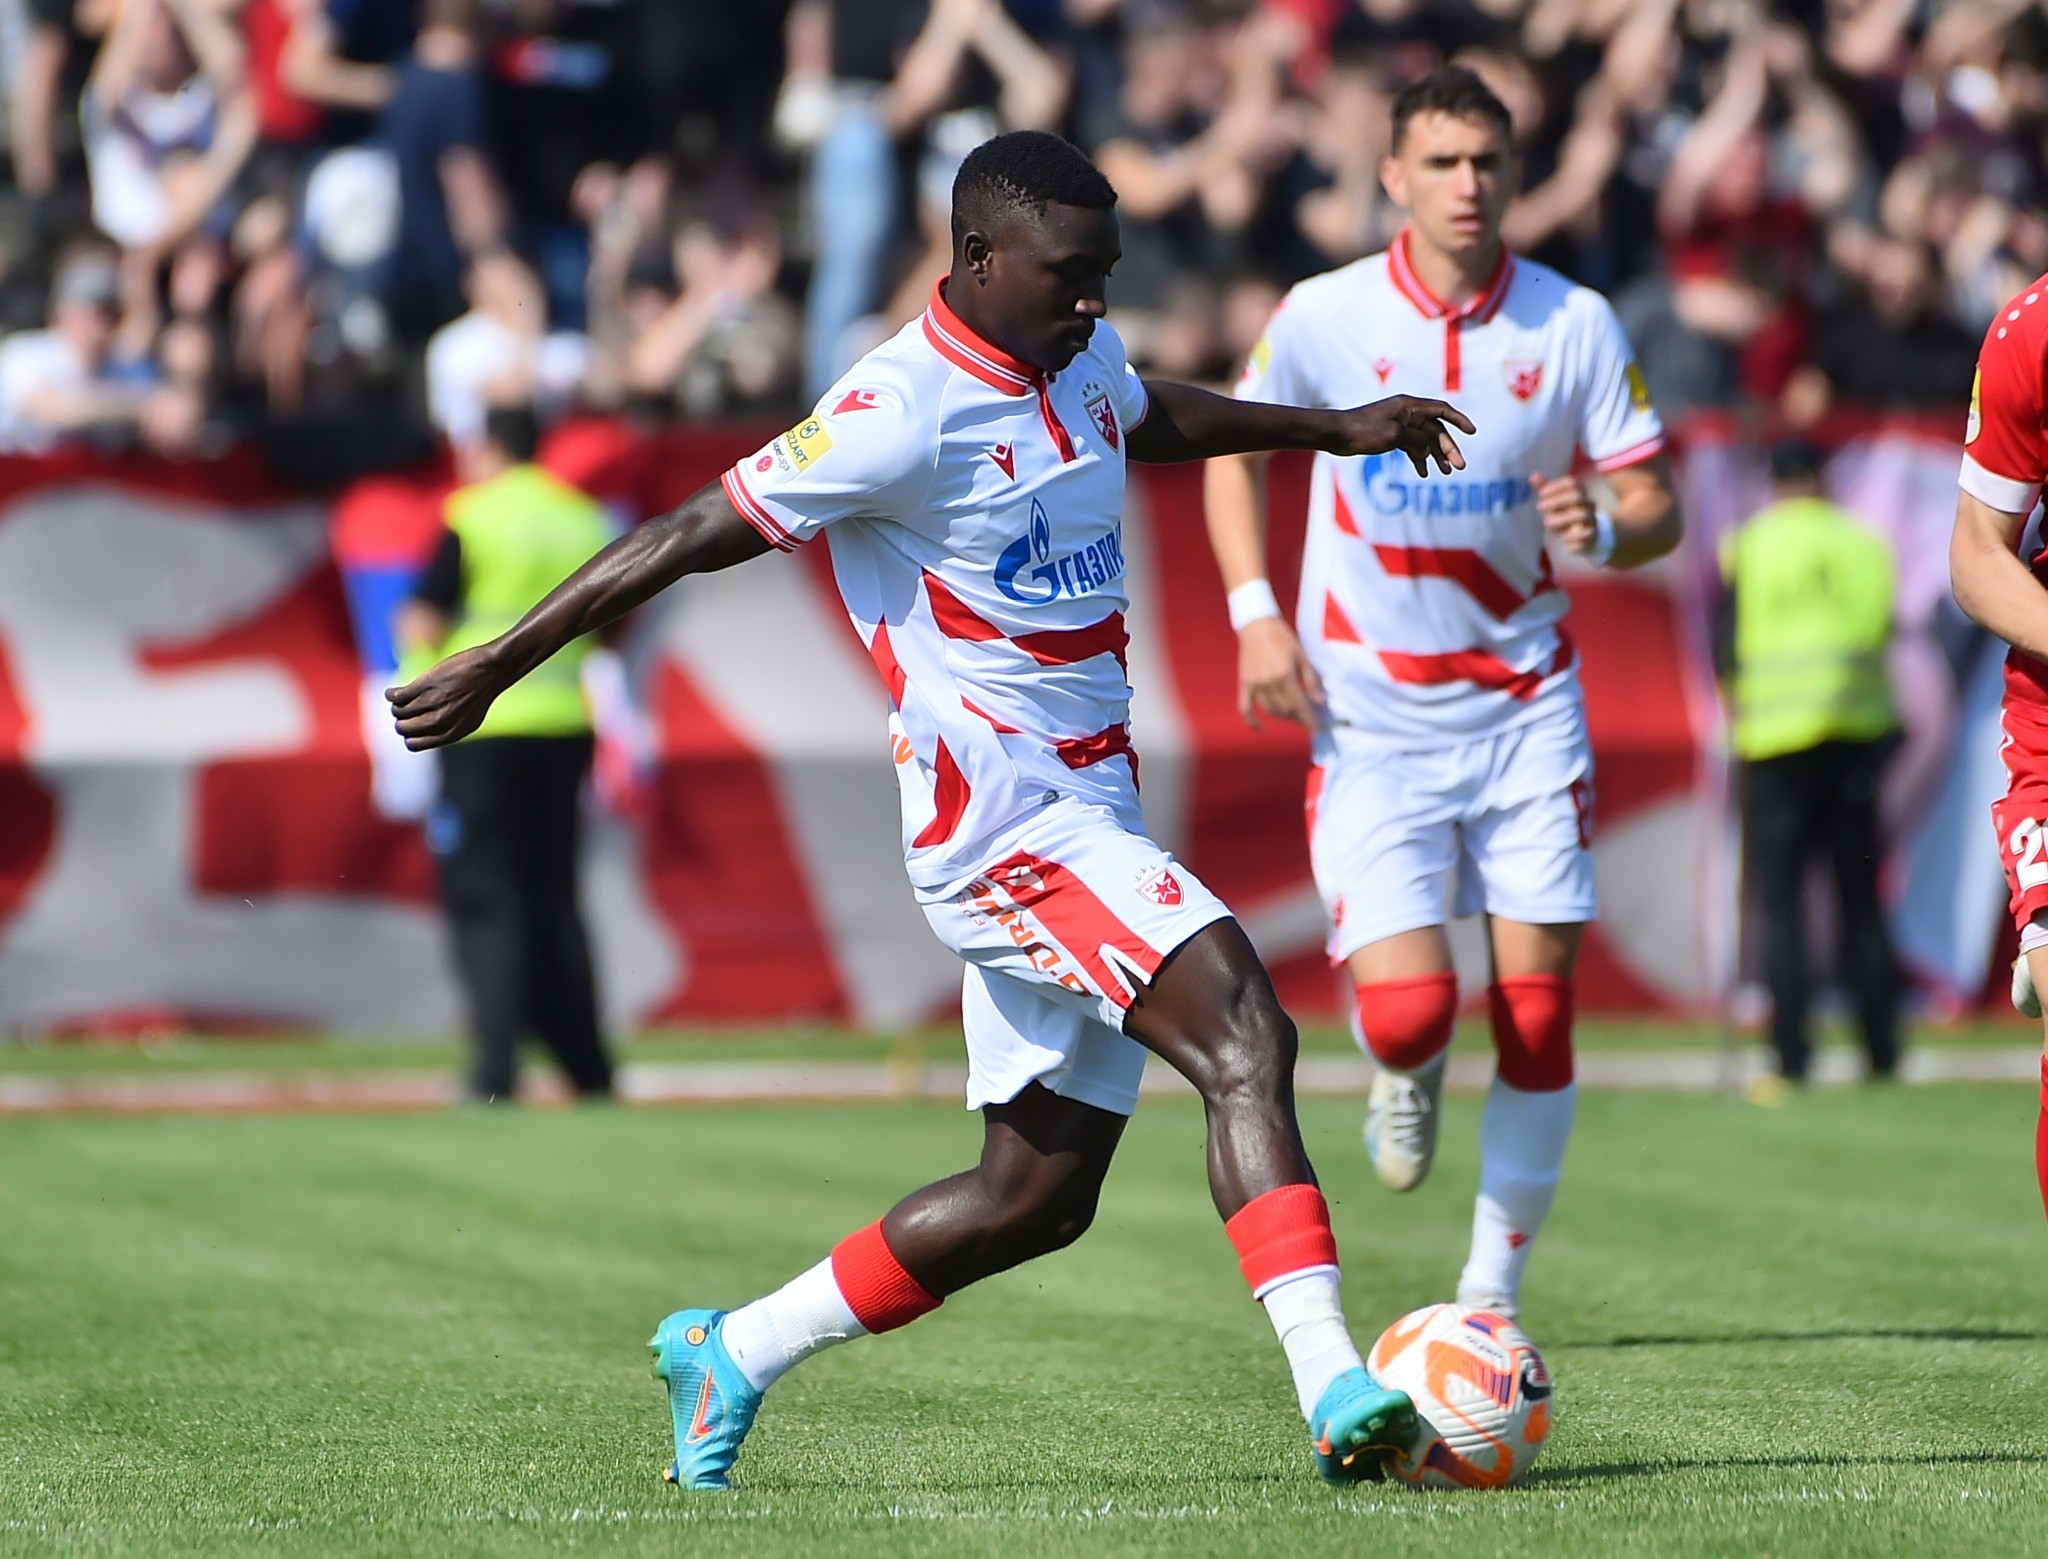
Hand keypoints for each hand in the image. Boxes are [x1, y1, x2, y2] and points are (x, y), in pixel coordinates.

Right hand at [387, 644, 514, 750]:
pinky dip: (391, 694)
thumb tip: (423, 735)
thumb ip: (447, 730)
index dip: (410, 734)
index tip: (413, 723)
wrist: (492, 669)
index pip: (414, 744)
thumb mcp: (469, 720)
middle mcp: (440, 722)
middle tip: (409, 707)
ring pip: (398, 711)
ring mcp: (431, 703)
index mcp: (451, 734)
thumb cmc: (481, 693)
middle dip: (402, 719)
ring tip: (405, 696)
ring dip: (398, 704)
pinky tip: (395, 691)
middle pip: (403, 728)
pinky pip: (396, 696)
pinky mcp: (424, 685)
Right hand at [1237, 615, 1325, 729]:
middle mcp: (1269, 683)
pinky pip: (1245, 708)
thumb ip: (1310, 679)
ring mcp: (1255, 685)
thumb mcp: (1302, 655)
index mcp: (1285, 675)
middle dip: (1299, 717)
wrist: (1257, 626)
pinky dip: (1252, 721)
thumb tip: (1319, 701)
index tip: (1318, 729)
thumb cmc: (1283, 638)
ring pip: (1270, 710)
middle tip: (1308, 718)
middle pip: (1286, 710)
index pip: (1300, 704)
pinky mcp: (1245, 684)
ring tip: (1293, 715)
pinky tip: (1261, 729)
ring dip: (1283, 716)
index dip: (1309, 719)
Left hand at [1328, 396, 1474, 475]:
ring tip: (1445, 472)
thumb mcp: (1394, 436)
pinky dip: (1418, 458)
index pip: (1442, 410)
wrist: (1336, 434)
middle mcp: (1407, 413)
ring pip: (1424, 440)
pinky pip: (1411, 447)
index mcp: (1410, 406)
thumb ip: (1417, 441)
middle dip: (1448, 448)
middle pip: (1435, 430)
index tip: (1472, 432)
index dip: (1459, 421)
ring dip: (1435, 455)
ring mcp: (1398, 425)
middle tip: (1458, 467)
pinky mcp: (1390, 437)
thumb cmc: (1362, 430)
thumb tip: (1429, 450)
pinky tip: (1423, 472)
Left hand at [1533, 470, 1596, 554]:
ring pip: (1582, 514)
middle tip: (1539, 506)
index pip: (1572, 482)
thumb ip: (1544, 490)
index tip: (1541, 493)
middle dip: (1557, 500)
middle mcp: (1587, 503)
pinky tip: (1562, 539)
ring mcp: (1591, 518)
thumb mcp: (1552, 503)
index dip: (1556, 486)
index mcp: (1579, 492)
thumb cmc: (1564, 515)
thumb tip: (1532, 475)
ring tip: (1546, 523)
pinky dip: (1573, 536)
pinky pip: (1586, 533)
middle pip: (1577, 496)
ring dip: (1562, 518)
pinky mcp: (1591, 535)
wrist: (1582, 536)